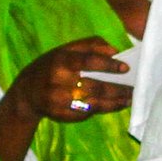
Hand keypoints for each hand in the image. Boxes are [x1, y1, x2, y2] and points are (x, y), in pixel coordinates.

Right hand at [12, 39, 130, 122]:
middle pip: (95, 87)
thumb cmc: (53, 65)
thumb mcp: (66, 49)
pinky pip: (86, 113)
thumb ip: (91, 45)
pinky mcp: (60, 115)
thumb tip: (114, 50)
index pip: (88, 61)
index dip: (109, 65)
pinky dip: (102, 110)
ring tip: (129, 99)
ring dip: (115, 103)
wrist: (27, 92)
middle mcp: (58, 81)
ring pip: (94, 103)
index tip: (126, 68)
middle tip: (134, 89)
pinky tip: (114, 106)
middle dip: (118, 89)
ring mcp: (58, 100)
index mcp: (61, 60)